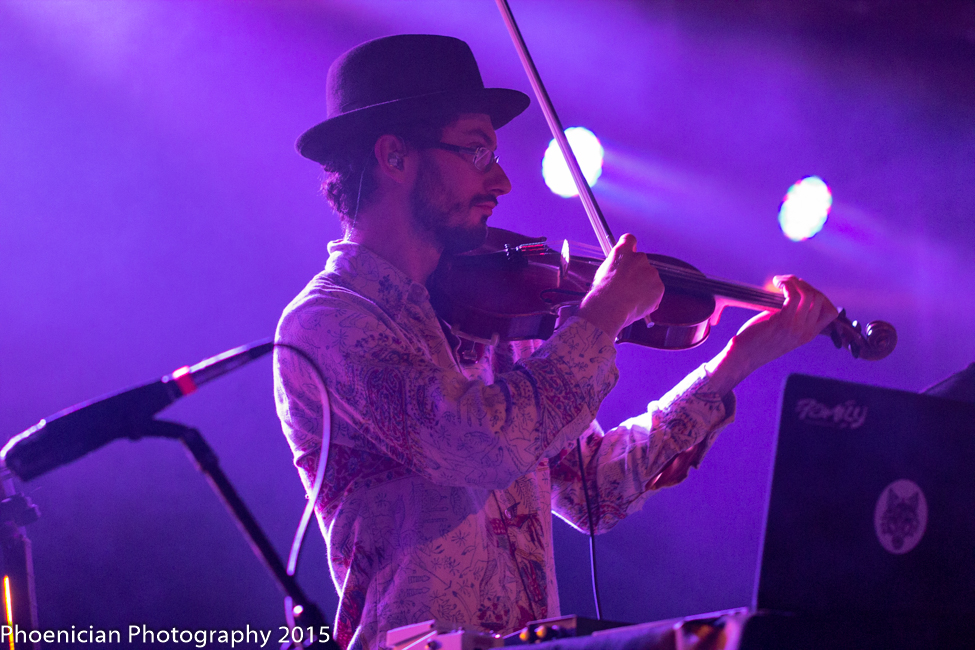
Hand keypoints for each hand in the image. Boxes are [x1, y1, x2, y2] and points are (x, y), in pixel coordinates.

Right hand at [575, 234, 663, 338]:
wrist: (610, 309)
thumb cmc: (602, 293)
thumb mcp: (603, 272)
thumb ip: (616, 264)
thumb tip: (622, 267)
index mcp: (622, 251)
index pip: (629, 240)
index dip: (630, 248)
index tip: (629, 254)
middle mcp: (639, 258)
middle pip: (641, 262)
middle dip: (636, 272)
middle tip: (626, 286)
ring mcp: (651, 272)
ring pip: (649, 278)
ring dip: (643, 285)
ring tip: (630, 298)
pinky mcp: (659, 287)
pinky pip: (655, 291)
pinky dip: (649, 297)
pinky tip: (637, 303)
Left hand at [705, 275, 837, 394]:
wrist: (744, 357)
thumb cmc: (758, 342)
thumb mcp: (783, 334)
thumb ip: (792, 319)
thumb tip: (793, 293)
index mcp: (808, 335)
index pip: (830, 312)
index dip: (819, 296)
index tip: (802, 290)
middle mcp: (806, 332)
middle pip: (820, 299)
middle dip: (805, 285)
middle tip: (789, 283)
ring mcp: (796, 327)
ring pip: (809, 294)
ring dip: (795, 282)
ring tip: (781, 282)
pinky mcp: (782, 321)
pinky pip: (793, 295)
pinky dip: (787, 284)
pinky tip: (777, 284)